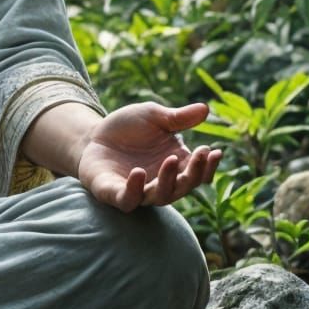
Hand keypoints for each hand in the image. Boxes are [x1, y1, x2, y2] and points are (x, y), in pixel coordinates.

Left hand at [74, 101, 220, 212]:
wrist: (93, 134)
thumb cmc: (129, 127)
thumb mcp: (153, 116)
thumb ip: (177, 117)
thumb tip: (205, 108)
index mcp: (175, 166)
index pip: (198, 173)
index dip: (208, 166)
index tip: (214, 151)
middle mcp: (160, 183)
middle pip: (183, 187)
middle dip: (193, 173)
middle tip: (200, 154)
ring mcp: (137, 190)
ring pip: (159, 196)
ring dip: (167, 181)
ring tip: (170, 160)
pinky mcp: (113, 193)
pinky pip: (127, 199)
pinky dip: (134, 190)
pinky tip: (138, 173)